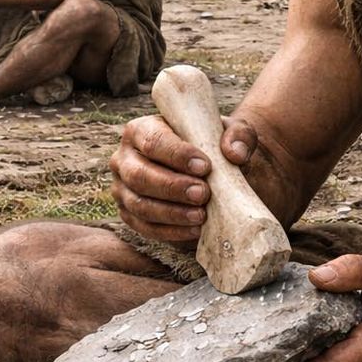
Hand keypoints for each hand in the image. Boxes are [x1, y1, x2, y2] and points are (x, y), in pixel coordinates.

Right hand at [108, 114, 256, 242]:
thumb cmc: (211, 146)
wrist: (207, 172)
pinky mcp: (130, 214)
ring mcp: (122, 189)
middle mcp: (123, 159)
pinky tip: (195, 230)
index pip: (152, 141)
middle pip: (139, 175)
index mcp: (140, 130)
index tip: (205, 167)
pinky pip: (145, 227)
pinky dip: (171, 231)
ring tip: (201, 215)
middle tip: (203, 194)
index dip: (177, 155)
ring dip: (171, 212)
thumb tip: (235, 154)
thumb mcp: (229, 132)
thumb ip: (238, 135)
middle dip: (172, 187)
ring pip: (139, 204)